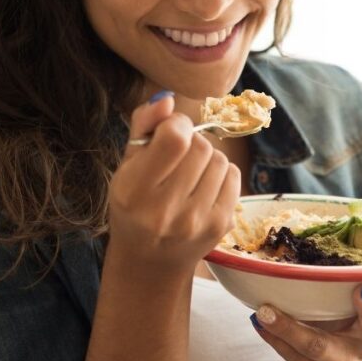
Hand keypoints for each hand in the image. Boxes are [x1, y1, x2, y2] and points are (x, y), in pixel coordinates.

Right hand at [107, 92, 240, 282]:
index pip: (175, 139)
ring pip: (220, 159)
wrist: (150, 262)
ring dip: (207, 158)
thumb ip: (143, 126)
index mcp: (134, 191)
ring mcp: (196, 222)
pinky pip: (234, 176)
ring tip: (189, 174)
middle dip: (191, 142)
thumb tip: (167, 99)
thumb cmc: (135, 205)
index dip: (176, 125)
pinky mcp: (220, 226)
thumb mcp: (127, 166)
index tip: (168, 133)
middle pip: (201, 147)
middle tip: (177, 158)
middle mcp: (165, 210)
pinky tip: (203, 186)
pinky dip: (221, 174)